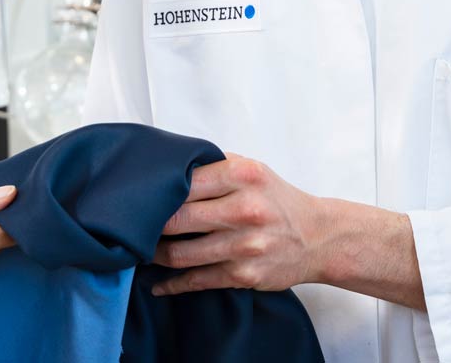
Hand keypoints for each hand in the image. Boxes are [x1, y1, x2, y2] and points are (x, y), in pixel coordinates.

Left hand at [150, 155, 325, 295]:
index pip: (183, 182)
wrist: (319, 237)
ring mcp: (245, 245)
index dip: (156, 192)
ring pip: (181, 253)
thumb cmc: (278, 200)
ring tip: (140, 251)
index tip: (138, 198)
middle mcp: (245, 209)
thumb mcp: (252, 169)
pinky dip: (171, 284)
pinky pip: (196, 281)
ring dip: (154, 255)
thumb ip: (212, 165)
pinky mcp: (244, 274)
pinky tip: (157, 283)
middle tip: (131, 227)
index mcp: (243, 175)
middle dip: (148, 225)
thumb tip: (165, 168)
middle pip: (177, 219)